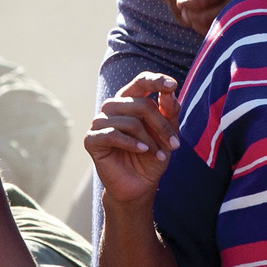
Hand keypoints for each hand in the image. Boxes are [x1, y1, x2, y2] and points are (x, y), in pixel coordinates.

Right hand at [86, 73, 181, 204]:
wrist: (139, 185)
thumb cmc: (153, 155)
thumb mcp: (167, 133)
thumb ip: (169, 111)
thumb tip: (170, 91)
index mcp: (130, 99)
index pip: (141, 81)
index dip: (156, 81)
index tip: (172, 85)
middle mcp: (113, 107)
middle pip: (141, 104)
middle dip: (162, 126)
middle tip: (174, 145)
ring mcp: (100, 122)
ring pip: (129, 121)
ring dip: (149, 139)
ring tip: (157, 154)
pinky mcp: (91, 140)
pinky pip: (113, 134)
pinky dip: (131, 144)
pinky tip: (143, 151)